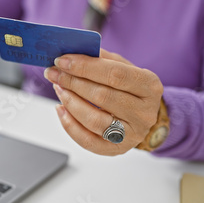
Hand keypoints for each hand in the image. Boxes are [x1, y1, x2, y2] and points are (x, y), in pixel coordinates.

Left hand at [44, 49, 163, 155]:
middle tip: (54, 73)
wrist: (144, 116)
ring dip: (69, 102)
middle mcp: (144, 112)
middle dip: (72, 82)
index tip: (63, 61)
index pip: (114, 74)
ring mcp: (132, 134)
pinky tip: (61, 109)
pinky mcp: (116, 149)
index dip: (85, 67)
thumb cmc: (130, 88)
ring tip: (58, 88)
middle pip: (102, 96)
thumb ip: (102, 59)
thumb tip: (73, 53)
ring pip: (93, 119)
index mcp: (149, 86)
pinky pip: (87, 140)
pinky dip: (69, 124)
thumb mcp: (124, 68)